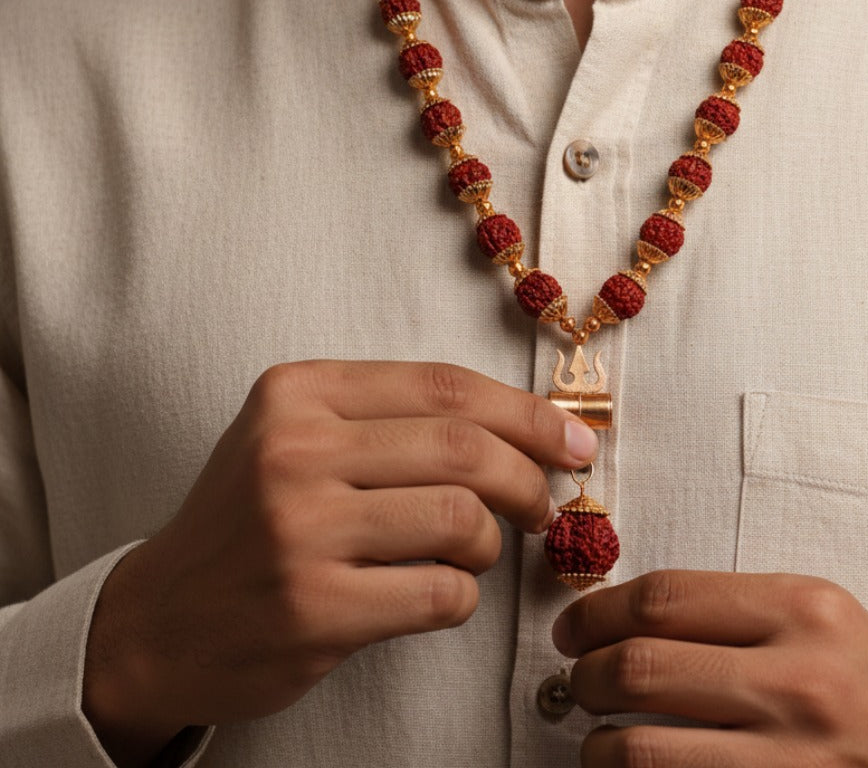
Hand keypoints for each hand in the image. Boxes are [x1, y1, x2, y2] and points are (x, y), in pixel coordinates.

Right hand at [82, 360, 597, 766]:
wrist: (156, 620)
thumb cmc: (250, 519)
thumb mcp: (297, 436)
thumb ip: (393, 419)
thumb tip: (525, 426)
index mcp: (298, 393)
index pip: (445, 386)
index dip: (526, 412)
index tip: (572, 438)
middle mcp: (294, 451)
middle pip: (464, 447)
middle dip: (529, 477)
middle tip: (544, 503)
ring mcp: (300, 531)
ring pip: (462, 520)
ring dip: (492, 543)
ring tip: (477, 551)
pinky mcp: (313, 609)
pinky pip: (442, 593)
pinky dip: (463, 594)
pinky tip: (440, 591)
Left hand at [553, 570, 867, 766]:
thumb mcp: (819, 614)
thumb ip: (733, 607)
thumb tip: (625, 614)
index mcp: (802, 610)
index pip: (664, 598)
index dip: (598, 612)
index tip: (575, 627)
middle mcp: (797, 680)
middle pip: (641, 666)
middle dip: (586, 674)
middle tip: (578, 678)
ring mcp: (792, 759)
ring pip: (642, 748)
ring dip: (598, 743)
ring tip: (598, 735)